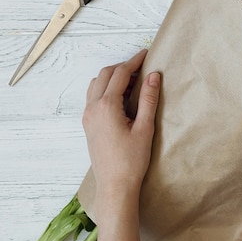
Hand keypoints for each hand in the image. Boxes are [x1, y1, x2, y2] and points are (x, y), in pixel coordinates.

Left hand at [82, 49, 159, 240]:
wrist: (115, 186)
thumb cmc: (132, 160)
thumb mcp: (145, 127)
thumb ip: (148, 99)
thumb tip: (153, 75)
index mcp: (106, 106)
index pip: (120, 74)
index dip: (134, 62)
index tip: (147, 54)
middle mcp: (92, 108)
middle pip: (105, 75)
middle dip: (123, 67)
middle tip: (142, 67)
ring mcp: (88, 116)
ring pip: (96, 85)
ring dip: (113, 77)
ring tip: (134, 82)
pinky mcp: (89, 124)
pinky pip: (94, 97)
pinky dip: (107, 89)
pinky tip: (122, 98)